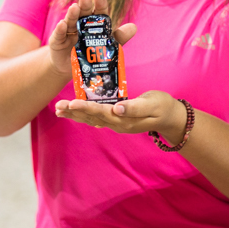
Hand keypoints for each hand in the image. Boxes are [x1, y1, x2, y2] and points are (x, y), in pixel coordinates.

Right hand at [46, 0, 136, 78]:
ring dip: (72, 14)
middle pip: (83, 13)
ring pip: (70, 21)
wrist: (74, 69)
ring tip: (74, 8)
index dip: (99, 4)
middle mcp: (81, 25)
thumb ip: (119, 38)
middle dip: (84, 5)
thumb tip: (134, 27)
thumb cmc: (91, 55)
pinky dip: (60, 30)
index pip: (98, 12)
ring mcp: (68, 32)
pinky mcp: (57, 42)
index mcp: (94, 25)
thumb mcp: (107, 48)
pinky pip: (59, 35)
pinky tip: (62, 25)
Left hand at [55, 90, 187, 142]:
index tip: (72, 103)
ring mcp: (116, 124)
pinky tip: (74, 113)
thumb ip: (135, 107)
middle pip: (91, 118)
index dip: (86, 108)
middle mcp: (117, 124)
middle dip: (74, 112)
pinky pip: (96, 119)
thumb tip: (117, 108)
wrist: (171, 117)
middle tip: (57, 106)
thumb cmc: (163, 107)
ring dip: (75, 115)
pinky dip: (83, 115)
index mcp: (124, 120)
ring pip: (91, 120)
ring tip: (59, 110)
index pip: (101, 113)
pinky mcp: (117, 120)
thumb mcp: (152, 104)